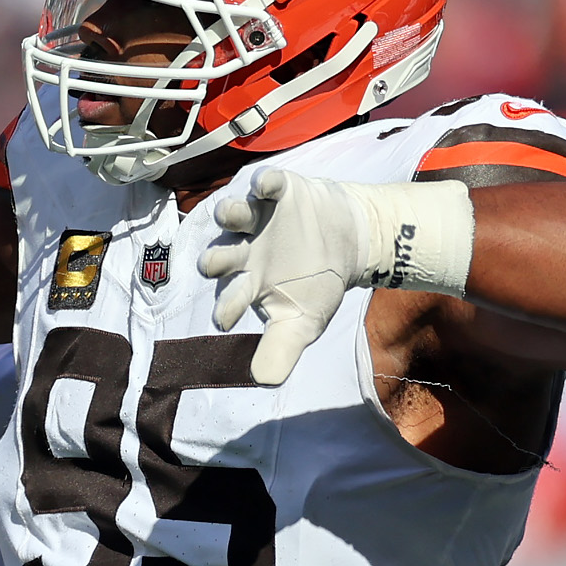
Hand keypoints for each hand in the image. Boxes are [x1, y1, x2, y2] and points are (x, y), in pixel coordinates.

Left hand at [202, 171, 471, 383]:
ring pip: (233, 214)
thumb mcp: (302, 323)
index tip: (227, 318)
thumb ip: (281, 352)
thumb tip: (262, 382)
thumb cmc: (317, 284)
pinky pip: (265, 183)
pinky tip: (266, 187)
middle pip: (219, 254)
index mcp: (246, 282)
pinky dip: (264, 183)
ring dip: (231, 214)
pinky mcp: (277, 192)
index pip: (228, 297)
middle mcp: (243, 250)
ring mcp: (258, 219)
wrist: (349, 244)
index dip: (225, 307)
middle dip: (216, 259)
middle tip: (216, 264)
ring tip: (233, 215)